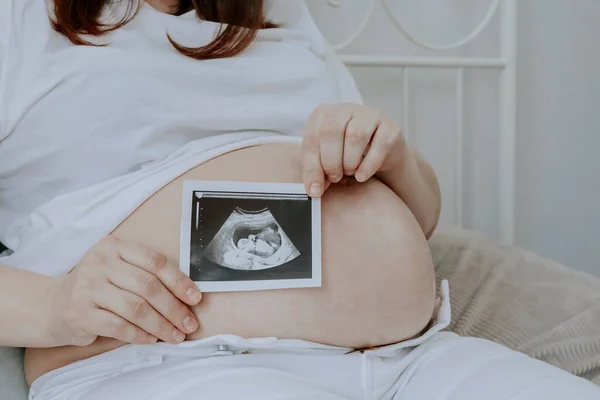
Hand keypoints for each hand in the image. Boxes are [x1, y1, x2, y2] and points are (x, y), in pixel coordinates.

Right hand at [47, 236, 202, 345]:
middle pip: (148, 286)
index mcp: (115, 246)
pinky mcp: (80, 312)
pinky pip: (119, 326)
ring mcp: (87, 287)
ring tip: (175, 335)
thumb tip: (187, 295)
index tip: (195, 298)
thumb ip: (146, 274)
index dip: (179, 281)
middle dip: (174, 308)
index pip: (155, 262)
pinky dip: (140, 334)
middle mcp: (99, 262)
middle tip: (189, 323)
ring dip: (161, 325)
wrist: (55, 304)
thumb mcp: (119, 269)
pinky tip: (151, 339)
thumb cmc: (98, 287)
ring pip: (136, 308)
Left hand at [302, 103, 405, 196]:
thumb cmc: (348, 153)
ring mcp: (369, 115)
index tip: (314, 190)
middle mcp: (345, 109)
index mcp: (323, 114)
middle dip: (330, 161)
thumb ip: (318, 172)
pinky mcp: (390, 127)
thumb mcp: (328, 160)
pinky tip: (362, 176)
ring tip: (349, 172)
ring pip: (355, 136)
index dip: (311, 166)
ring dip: (349, 162)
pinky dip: (368, 165)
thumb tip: (314, 189)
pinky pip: (379, 144)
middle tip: (334, 177)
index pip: (311, 137)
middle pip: (331, 131)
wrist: (382, 152)